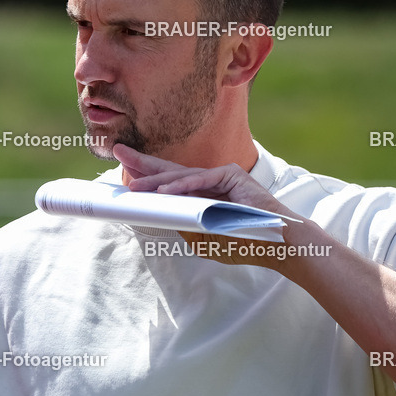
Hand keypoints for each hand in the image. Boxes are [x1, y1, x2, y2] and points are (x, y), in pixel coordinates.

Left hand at [113, 144, 318, 268]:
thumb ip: (182, 223)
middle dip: (141, 163)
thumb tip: (156, 212)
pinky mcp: (231, 174)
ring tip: (132, 186)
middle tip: (118, 151)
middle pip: (168, 172)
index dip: (144, 175)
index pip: (167, 183)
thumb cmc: (242, 243)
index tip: (120, 171)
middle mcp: (207, 182)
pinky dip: (182, 187)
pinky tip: (163, 193)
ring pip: (180, 177)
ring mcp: (219, 176)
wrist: (277, 244)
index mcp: (199, 195)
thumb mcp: (203, 237)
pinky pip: (201, 181)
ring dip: (155, 181)